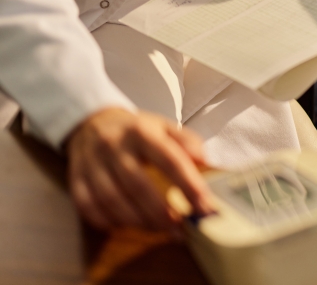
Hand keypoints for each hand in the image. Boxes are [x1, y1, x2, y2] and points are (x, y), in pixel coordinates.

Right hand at [66, 107, 215, 233]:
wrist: (91, 122)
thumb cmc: (136, 130)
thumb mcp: (164, 126)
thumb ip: (187, 141)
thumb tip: (206, 161)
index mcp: (141, 131)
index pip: (169, 159)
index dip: (188, 184)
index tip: (204, 205)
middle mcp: (114, 146)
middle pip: (137, 184)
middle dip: (160, 210)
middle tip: (179, 227)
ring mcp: (91, 163)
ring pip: (111, 199)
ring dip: (137, 220)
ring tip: (158, 228)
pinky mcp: (75, 179)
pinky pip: (89, 206)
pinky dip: (109, 221)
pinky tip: (127, 224)